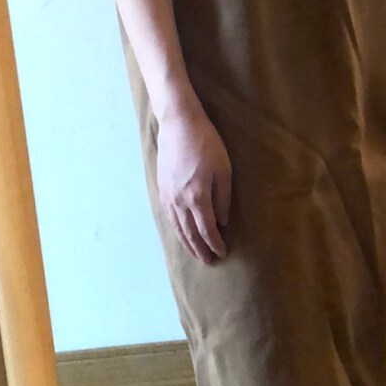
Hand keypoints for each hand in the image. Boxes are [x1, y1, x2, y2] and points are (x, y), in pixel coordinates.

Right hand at [156, 105, 231, 264]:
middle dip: (200, 249)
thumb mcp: (223, 170)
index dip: (214, 243)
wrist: (178, 124)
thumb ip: (223, 198)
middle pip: (190, 233)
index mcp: (197, 197)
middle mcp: (180, 201)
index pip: (207, 229)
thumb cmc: (206, 143)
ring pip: (177, 227)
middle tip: (209, 261)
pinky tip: (180, 233)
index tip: (222, 252)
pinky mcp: (161, 188)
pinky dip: (176, 229)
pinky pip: (168, 216)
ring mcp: (168, 196)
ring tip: (195, 253)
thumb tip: (222, 221)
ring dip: (187, 243)